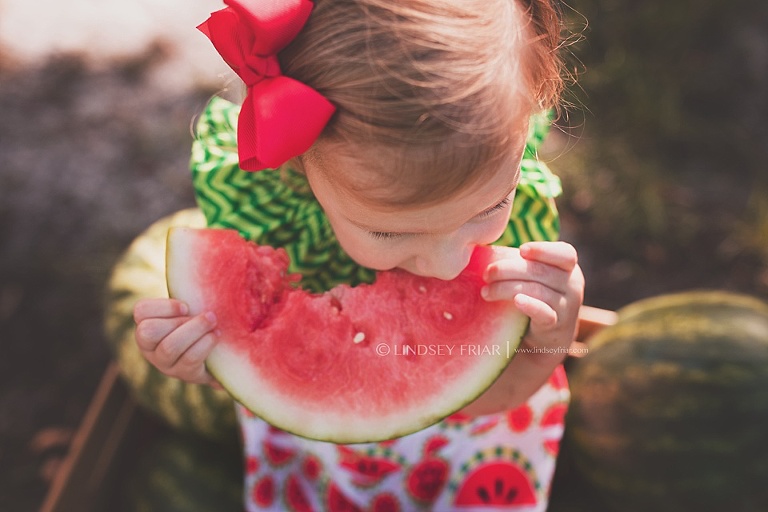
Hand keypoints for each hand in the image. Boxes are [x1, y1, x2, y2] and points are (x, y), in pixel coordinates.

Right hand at [133, 298, 221, 386]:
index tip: (186, 307)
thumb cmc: (200, 323)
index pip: (140, 311)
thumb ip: (188, 297)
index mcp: (146, 325)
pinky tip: (216, 335)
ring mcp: (164, 364)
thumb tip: (203, 270)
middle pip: (149, 331)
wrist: (218, 355)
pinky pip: (189, 359)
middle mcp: (150, 347)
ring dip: (195, 330)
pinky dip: (205, 344)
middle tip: (207, 315)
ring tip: (213, 321)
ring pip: (169, 347)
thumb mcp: (190, 310)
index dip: (163, 307)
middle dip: (180, 321)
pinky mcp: (183, 374)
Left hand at [459, 241, 583, 415]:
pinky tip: (516, 301)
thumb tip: (484, 250)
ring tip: (486, 292)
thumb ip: (521, 261)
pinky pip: (544, 313)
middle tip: (487, 274)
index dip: (543, 250)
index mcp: (568, 267)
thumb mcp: (534, 276)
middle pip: (540, 272)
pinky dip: (530, 305)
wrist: (545, 335)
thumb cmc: (535, 296)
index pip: (565, 254)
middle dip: (508, 270)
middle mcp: (572, 285)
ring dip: (506, 289)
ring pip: (537, 290)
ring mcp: (567, 306)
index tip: (521, 249)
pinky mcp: (556, 325)